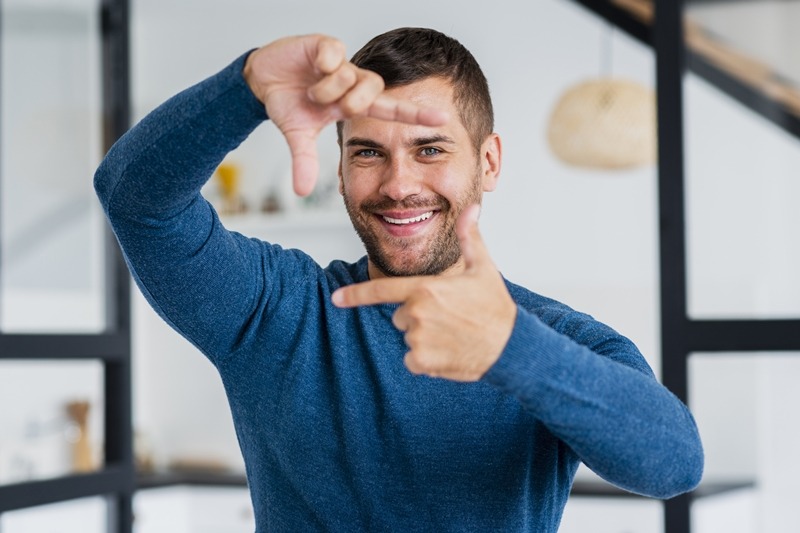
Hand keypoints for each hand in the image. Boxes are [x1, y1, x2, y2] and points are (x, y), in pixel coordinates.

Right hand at [244, 34, 447, 195]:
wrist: (262, 79)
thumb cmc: (288, 103)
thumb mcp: (297, 135)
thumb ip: (305, 161)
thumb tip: (302, 192)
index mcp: (352, 103)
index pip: (391, 109)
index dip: (415, 114)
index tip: (443, 119)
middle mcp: (352, 81)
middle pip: (373, 90)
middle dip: (351, 102)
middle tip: (332, 107)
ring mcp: (340, 63)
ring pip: (351, 75)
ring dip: (329, 89)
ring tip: (311, 92)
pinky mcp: (324, 45)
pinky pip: (335, 53)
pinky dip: (324, 63)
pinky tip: (314, 66)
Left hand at [332, 205, 516, 381]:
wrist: (511, 347)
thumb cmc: (495, 306)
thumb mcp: (482, 268)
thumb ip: (469, 238)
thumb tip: (470, 210)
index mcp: (424, 289)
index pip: (380, 291)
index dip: (355, 295)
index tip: (335, 298)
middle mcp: (416, 314)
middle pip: (399, 315)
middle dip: (416, 316)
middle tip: (448, 316)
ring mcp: (418, 339)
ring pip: (407, 338)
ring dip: (424, 338)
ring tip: (453, 334)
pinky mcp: (423, 362)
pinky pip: (413, 360)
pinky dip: (426, 360)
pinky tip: (449, 352)